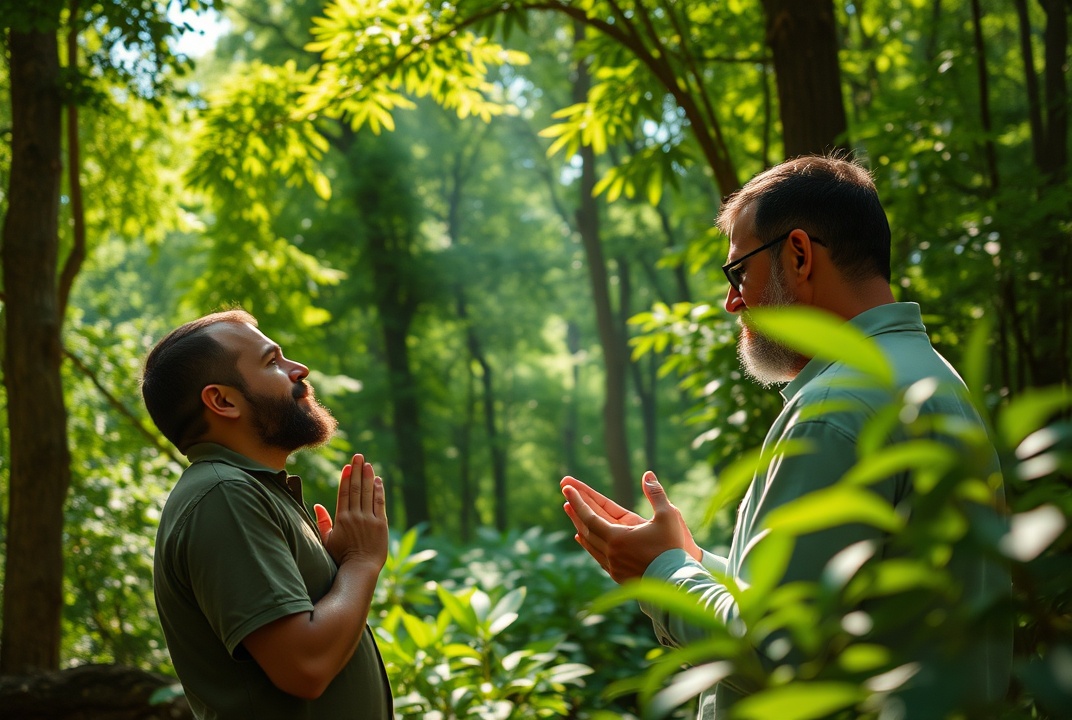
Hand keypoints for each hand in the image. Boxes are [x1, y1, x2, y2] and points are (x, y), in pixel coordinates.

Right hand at [314, 453, 388, 570]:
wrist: (360, 570)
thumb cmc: (341, 557)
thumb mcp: (327, 540)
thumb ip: (322, 522)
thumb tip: (317, 506)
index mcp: (342, 519)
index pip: (344, 493)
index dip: (346, 477)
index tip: (348, 465)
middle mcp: (356, 516)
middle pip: (356, 489)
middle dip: (358, 471)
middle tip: (359, 456)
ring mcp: (369, 520)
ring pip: (368, 493)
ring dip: (368, 477)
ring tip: (368, 464)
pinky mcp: (381, 524)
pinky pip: (380, 503)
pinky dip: (379, 490)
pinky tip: (378, 480)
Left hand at [561, 472, 700, 583]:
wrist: (678, 583)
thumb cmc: (673, 549)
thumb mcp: (668, 516)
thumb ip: (656, 494)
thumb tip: (648, 474)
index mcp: (618, 538)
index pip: (590, 516)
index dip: (578, 500)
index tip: (566, 487)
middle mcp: (610, 553)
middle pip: (586, 528)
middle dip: (575, 509)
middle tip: (566, 493)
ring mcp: (612, 566)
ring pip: (589, 543)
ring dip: (579, 525)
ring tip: (571, 512)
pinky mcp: (617, 576)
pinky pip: (596, 556)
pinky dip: (588, 543)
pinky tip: (583, 538)